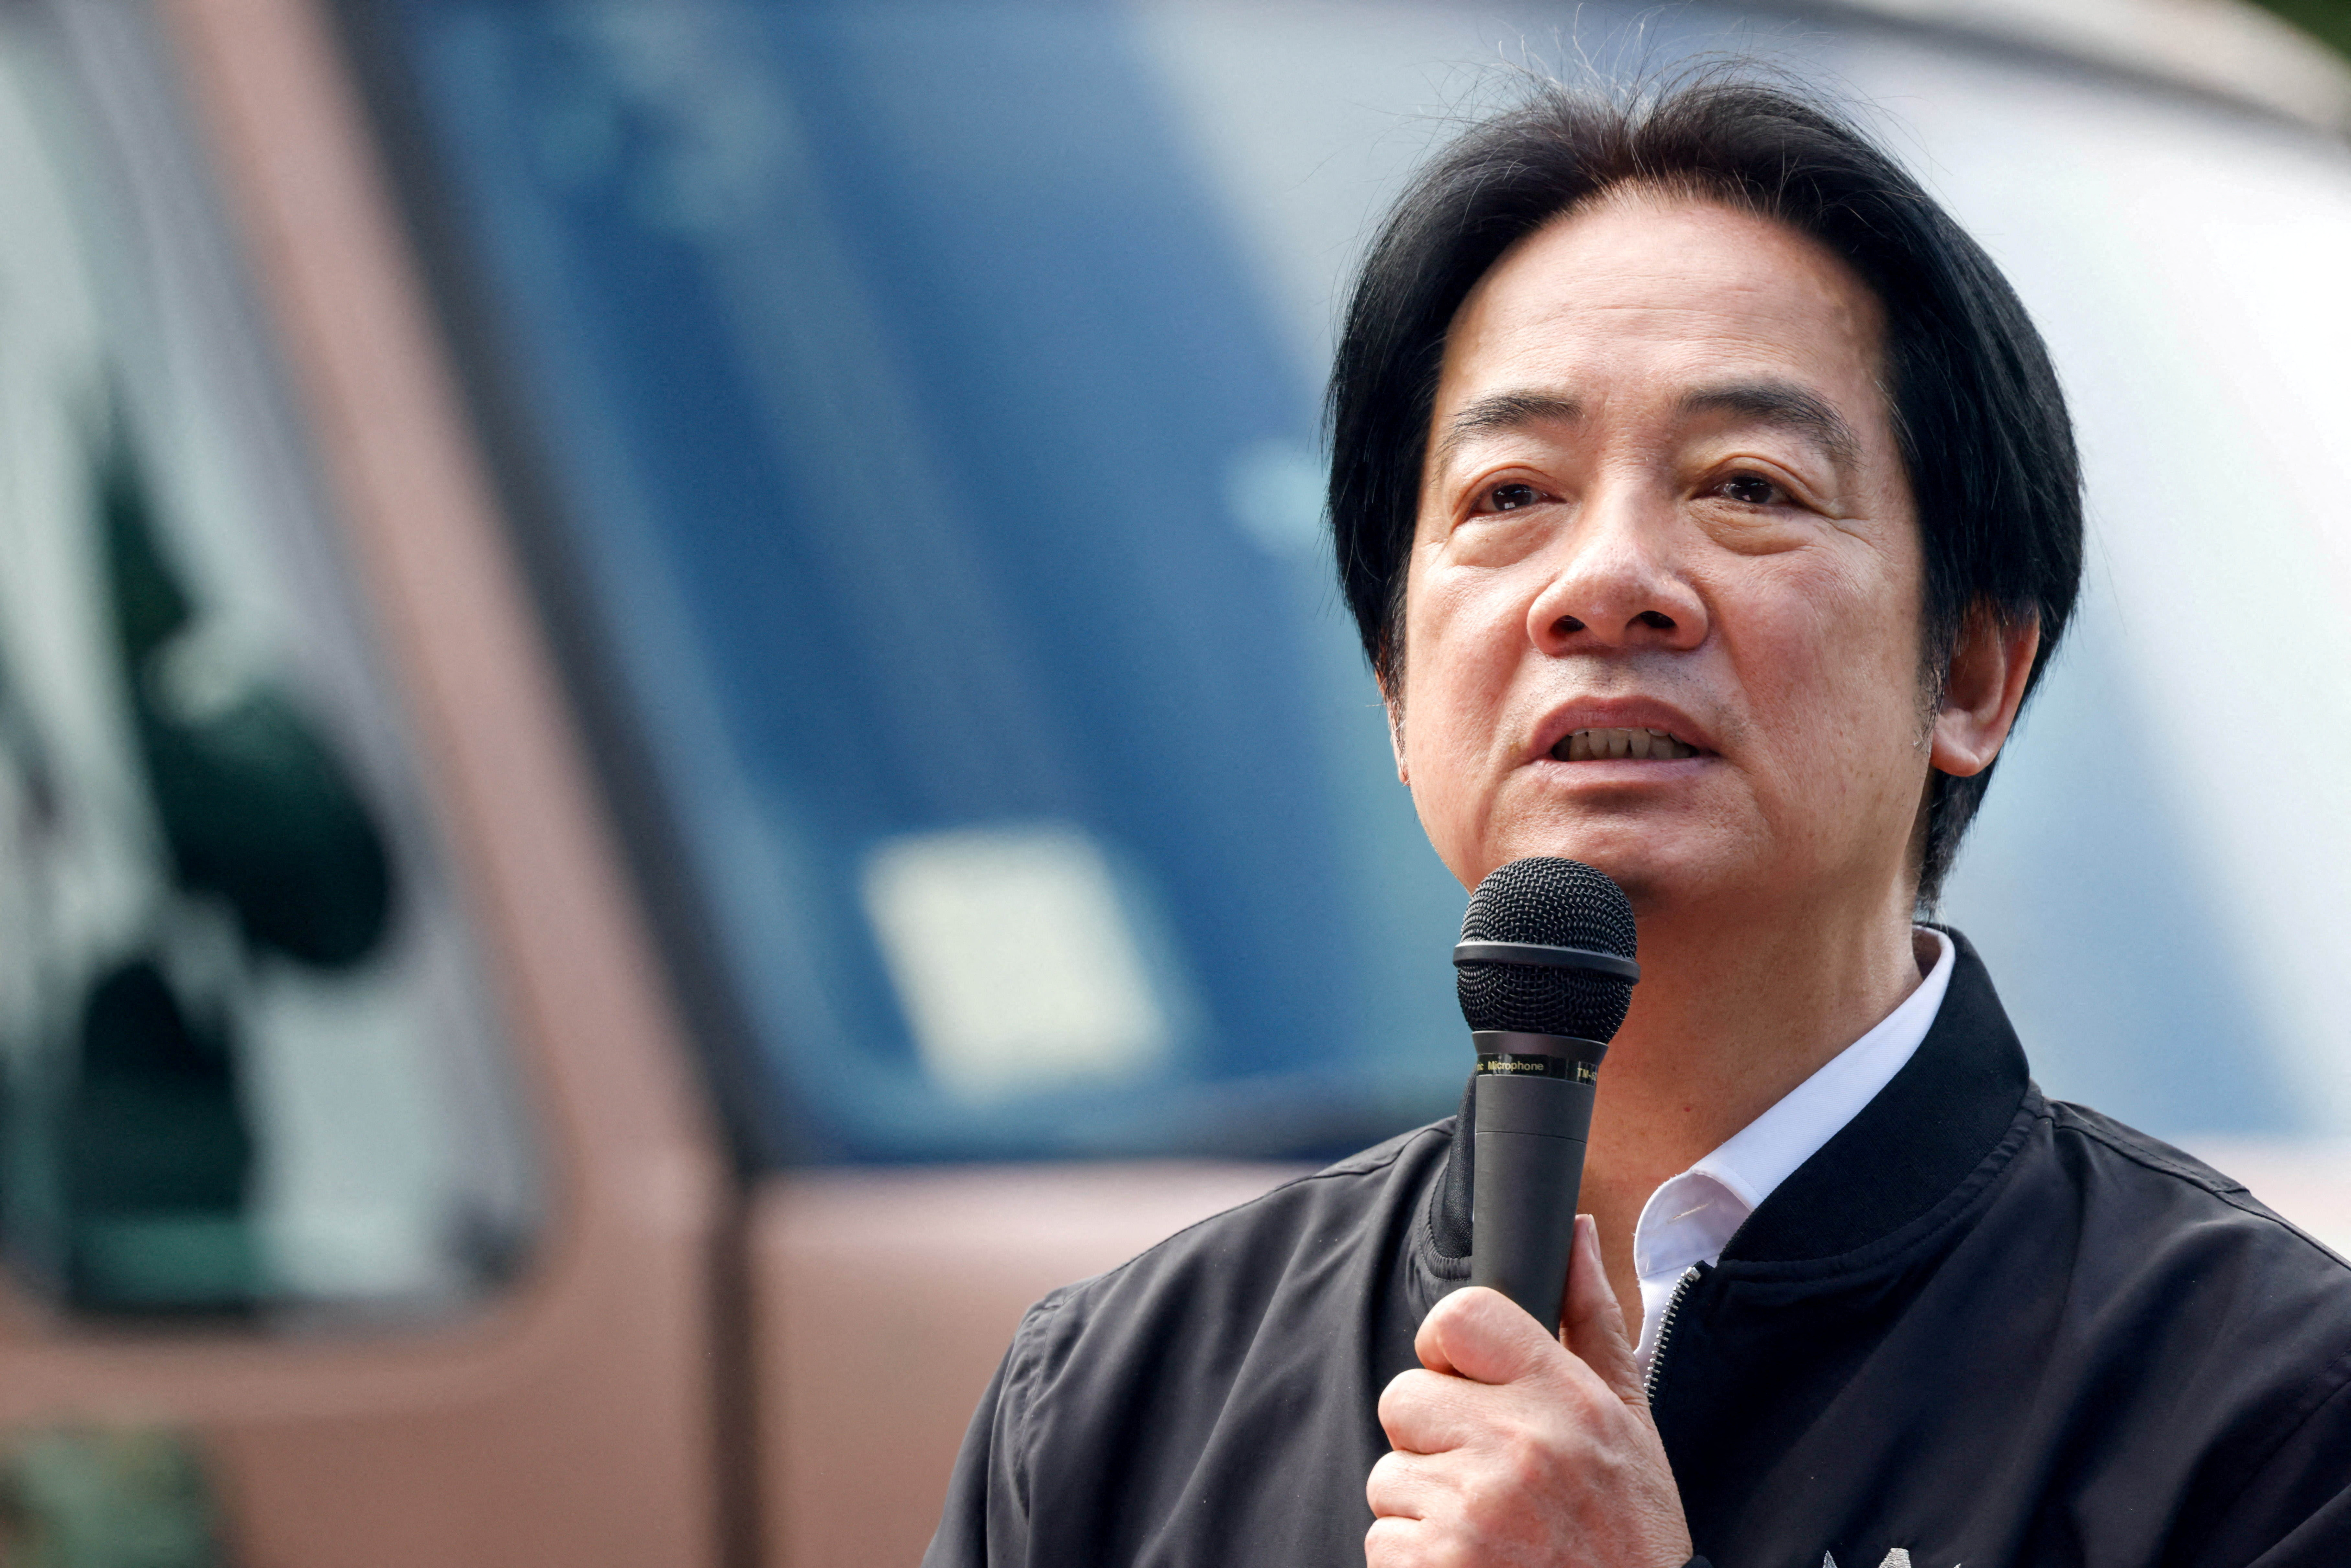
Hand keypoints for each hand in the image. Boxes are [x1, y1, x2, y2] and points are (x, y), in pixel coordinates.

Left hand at [1365, 1216, 1693, 1566]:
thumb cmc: (1629, 1530)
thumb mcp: (1630, 1420)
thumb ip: (1590, 1320)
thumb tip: (1577, 1231)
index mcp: (1564, 1399)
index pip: (1457, 1316)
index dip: (1447, 1348)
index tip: (1466, 1380)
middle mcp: (1515, 1448)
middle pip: (1403, 1396)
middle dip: (1431, 1434)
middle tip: (1485, 1473)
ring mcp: (1471, 1512)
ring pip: (1387, 1474)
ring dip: (1424, 1504)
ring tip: (1489, 1529)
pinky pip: (1381, 1539)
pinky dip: (1414, 1559)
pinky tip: (1473, 1565)